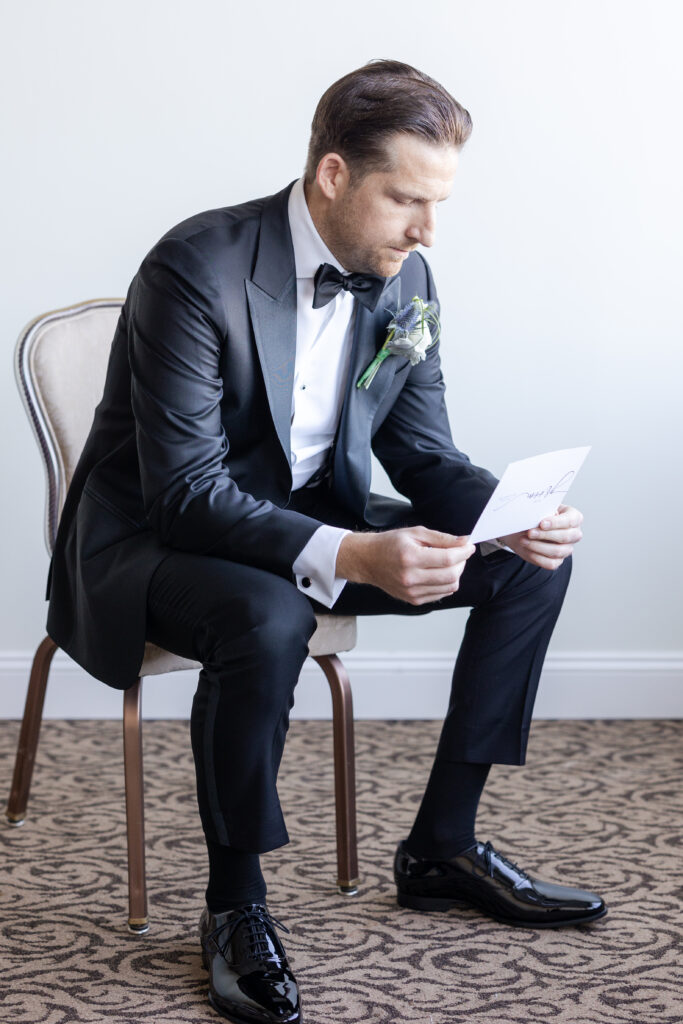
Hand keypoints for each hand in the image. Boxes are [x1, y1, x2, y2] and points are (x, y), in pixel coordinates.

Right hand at [336, 526, 475, 604]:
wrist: (368, 560)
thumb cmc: (390, 544)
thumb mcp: (415, 533)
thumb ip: (442, 538)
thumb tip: (464, 542)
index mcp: (410, 558)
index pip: (448, 559)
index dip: (464, 552)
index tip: (469, 546)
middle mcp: (411, 578)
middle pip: (451, 575)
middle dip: (462, 563)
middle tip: (460, 553)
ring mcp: (411, 592)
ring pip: (449, 587)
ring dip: (456, 574)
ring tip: (449, 562)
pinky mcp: (413, 600)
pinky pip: (440, 594)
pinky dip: (446, 583)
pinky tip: (438, 572)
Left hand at [498, 504, 582, 569]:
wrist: (526, 529)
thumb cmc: (538, 516)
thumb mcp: (540, 509)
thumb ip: (542, 511)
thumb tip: (538, 516)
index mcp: (574, 517)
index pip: (570, 521)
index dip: (556, 523)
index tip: (541, 523)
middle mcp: (574, 534)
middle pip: (565, 537)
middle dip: (546, 535)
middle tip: (530, 532)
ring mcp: (567, 549)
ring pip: (557, 551)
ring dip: (538, 546)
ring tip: (523, 540)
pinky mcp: (558, 560)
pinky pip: (550, 563)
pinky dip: (536, 556)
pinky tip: (527, 549)